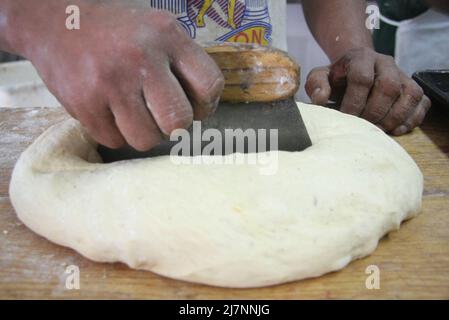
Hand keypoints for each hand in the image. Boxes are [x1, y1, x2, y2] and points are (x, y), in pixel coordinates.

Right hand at [14, 0, 223, 149]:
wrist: (55, 19)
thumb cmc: (117, 30)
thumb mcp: (158, 29)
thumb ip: (183, 64)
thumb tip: (202, 110)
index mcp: (167, 36)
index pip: (210, 86)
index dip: (206, 105)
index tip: (194, 106)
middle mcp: (140, 58)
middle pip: (178, 122)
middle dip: (175, 126)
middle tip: (163, 116)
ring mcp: (109, 82)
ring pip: (146, 140)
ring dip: (146, 134)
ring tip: (136, 114)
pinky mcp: (83, 104)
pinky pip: (114, 141)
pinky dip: (117, 133)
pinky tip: (111, 112)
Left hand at [305, 47, 430, 135]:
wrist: (355, 70)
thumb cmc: (336, 78)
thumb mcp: (320, 77)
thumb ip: (316, 85)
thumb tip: (320, 99)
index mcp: (361, 57)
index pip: (362, 78)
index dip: (353, 102)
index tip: (345, 118)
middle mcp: (386, 63)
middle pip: (388, 87)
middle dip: (374, 112)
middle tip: (362, 127)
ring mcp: (402, 75)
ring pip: (409, 95)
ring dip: (394, 117)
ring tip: (378, 130)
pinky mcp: (413, 88)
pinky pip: (422, 103)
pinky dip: (412, 119)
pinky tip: (396, 130)